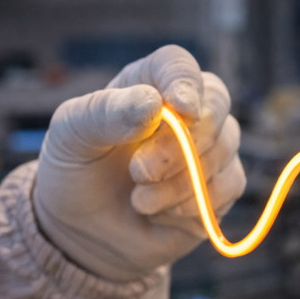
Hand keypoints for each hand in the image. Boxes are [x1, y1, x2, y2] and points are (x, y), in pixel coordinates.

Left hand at [34, 45, 245, 280]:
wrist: (87, 232)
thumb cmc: (77, 173)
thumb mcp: (71, 137)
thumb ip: (106, 113)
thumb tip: (153, 103)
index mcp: (149, 85)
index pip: (179, 66)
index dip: (185, 82)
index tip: (182, 110)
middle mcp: (189, 111)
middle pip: (215, 106)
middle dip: (179, 145)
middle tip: (138, 172)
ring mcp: (211, 149)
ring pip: (223, 151)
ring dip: (180, 183)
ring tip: (139, 201)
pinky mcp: (223, 186)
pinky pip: (228, 187)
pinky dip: (193, 205)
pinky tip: (162, 214)